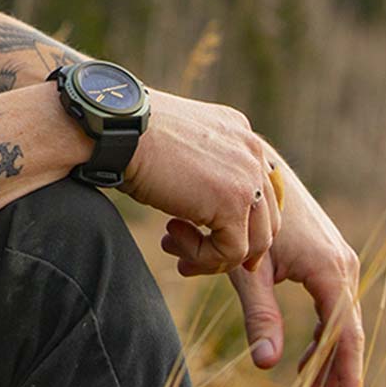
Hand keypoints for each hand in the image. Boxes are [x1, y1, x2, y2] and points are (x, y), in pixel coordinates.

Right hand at [121, 90, 281, 273]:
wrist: (119, 129)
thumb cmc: (132, 135)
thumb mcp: (179, 144)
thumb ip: (203, 164)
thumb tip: (204, 198)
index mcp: (239, 133)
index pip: (260, 188)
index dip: (241, 219)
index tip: (210, 235)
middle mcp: (251, 151)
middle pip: (266, 218)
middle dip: (234, 244)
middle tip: (197, 255)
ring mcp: (248, 177)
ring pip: (255, 241)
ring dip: (215, 254)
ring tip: (175, 244)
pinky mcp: (233, 203)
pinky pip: (231, 252)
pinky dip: (202, 256)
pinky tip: (171, 234)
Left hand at [165, 155, 364, 386]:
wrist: (251, 166)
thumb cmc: (244, 215)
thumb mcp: (248, 268)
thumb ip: (259, 315)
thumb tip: (265, 365)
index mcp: (330, 271)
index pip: (346, 339)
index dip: (345, 380)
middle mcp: (343, 266)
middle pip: (344, 339)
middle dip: (329, 386)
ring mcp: (337, 259)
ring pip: (337, 325)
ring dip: (322, 365)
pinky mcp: (324, 254)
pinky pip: (330, 308)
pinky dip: (318, 338)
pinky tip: (307, 360)